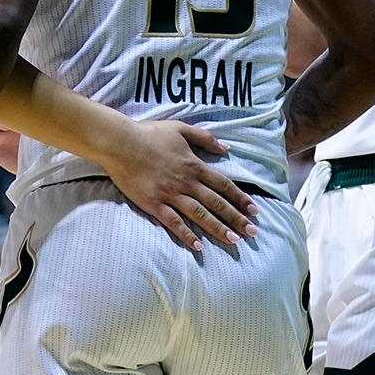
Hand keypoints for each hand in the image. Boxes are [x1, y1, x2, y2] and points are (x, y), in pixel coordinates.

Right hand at [98, 120, 259, 250]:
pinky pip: (173, 222)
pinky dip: (186, 234)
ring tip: (233, 240)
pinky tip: (198, 245)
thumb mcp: (181, 129)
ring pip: (199, 214)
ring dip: (217, 228)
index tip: (254, 211)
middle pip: (217, 203)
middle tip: (253, 232)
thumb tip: (226, 147)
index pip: (224, 185)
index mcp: (194, 165)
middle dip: (236, 218)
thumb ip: (205, 138)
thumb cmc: (149, 133)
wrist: (120, 142)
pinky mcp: (154, 203)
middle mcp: (186, 182)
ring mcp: (170, 194)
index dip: (240, 198)